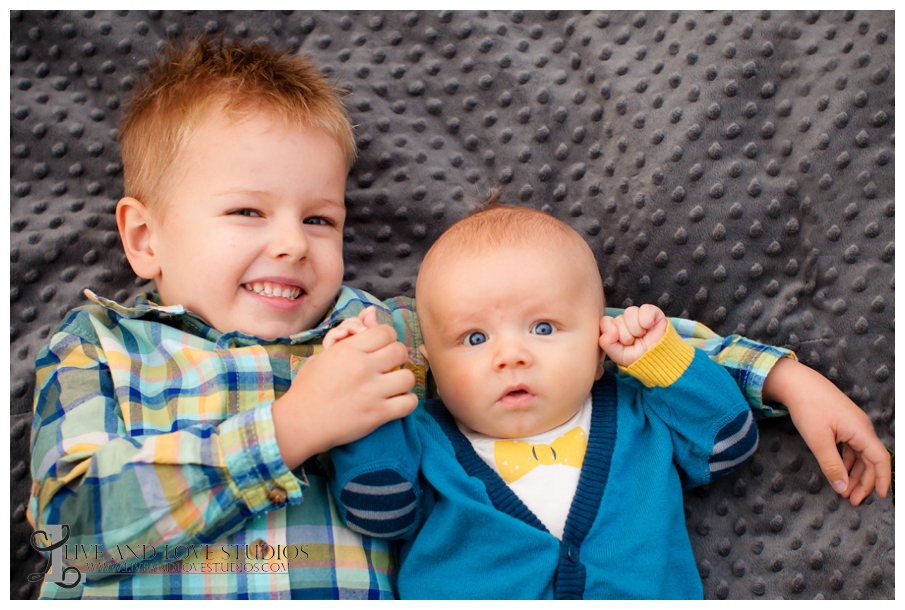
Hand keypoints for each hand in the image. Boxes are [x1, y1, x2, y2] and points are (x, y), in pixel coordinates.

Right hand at [272, 309, 416, 468]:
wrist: (299, 423)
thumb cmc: (308, 387)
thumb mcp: (324, 355)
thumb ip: (349, 334)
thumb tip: (371, 313)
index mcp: (348, 351)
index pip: (385, 332)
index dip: (386, 338)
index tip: (380, 348)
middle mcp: (362, 368)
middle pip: (400, 351)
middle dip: (396, 357)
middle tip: (388, 366)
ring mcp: (371, 392)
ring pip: (408, 377)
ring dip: (402, 381)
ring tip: (392, 385)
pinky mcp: (377, 415)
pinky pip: (408, 403)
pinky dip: (406, 402)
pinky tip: (396, 402)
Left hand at [599, 304, 668, 366]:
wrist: (658, 359)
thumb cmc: (638, 357)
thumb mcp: (618, 355)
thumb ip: (606, 343)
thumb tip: (610, 329)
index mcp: (615, 329)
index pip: (605, 322)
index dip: (611, 332)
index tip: (620, 342)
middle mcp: (625, 320)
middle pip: (618, 319)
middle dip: (626, 335)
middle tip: (633, 342)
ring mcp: (638, 315)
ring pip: (630, 312)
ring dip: (636, 328)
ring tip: (641, 336)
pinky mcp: (652, 312)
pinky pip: (645, 309)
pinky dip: (647, 320)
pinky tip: (649, 327)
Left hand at [763, 358, 890, 505]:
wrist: (797, 382)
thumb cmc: (808, 407)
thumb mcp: (818, 440)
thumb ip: (831, 465)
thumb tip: (842, 487)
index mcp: (861, 430)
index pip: (881, 459)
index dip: (883, 479)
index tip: (881, 497)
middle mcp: (862, 427)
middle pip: (871, 460)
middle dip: (864, 481)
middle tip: (852, 500)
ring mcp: (853, 425)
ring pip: (860, 454)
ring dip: (854, 473)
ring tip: (844, 490)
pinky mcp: (843, 423)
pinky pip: (851, 447)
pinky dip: (846, 461)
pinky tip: (839, 472)